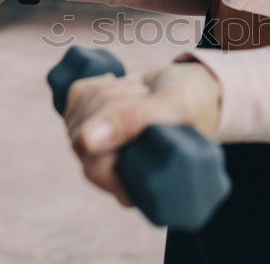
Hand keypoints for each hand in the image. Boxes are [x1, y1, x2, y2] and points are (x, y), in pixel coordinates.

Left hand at [63, 62, 221, 205]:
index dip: (113, 130)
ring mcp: (95, 151)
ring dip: (110, 91)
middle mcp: (112, 175)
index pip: (97, 169)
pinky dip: (101, 82)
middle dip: (115, 103)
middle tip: (146, 94)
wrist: (192, 88)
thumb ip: (136, 121)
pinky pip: (77, 96)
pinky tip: (125, 87)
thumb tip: (87, 140)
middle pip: (82, 138)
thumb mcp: (174, 108)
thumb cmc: (193, 104)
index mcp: (138, 186)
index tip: (142, 103)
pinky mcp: (86, 122)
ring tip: (142, 92)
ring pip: (77, 114)